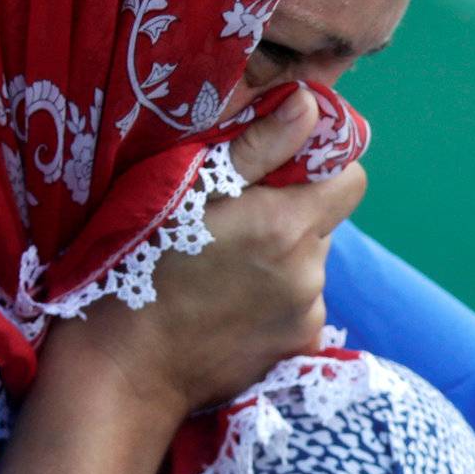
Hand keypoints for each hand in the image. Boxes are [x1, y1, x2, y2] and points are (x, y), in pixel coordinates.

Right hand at [47, 88, 367, 417]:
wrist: (124, 368)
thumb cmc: (137, 266)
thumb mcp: (183, 190)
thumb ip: (257, 147)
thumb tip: (310, 104)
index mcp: (286, 224)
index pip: (350, 179)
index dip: (319, 169)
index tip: (278, 175)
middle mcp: (309, 272)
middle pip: (322, 225)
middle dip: (289, 217)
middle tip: (231, 226)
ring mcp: (305, 316)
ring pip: (308, 268)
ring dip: (279, 262)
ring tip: (220, 272)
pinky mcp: (296, 351)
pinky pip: (298, 309)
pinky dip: (272, 303)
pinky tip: (226, 308)